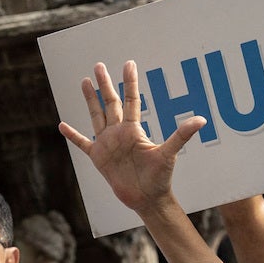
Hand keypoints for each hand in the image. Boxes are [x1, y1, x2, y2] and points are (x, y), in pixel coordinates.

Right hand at [59, 60, 205, 215]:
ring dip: (90, 100)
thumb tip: (201, 120)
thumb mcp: (169, 154)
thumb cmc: (160, 177)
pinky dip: (73, 135)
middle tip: (99, 65)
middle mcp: (120, 132)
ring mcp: (108, 144)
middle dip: (105, 84)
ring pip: (96, 116)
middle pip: (110, 103)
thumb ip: (181, 135)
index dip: (130, 82)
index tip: (129, 64)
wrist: (147, 198)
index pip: (131, 100)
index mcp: (134, 129)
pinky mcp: (98, 157)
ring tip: (84, 81)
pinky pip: (83, 143)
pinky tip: (62, 125)